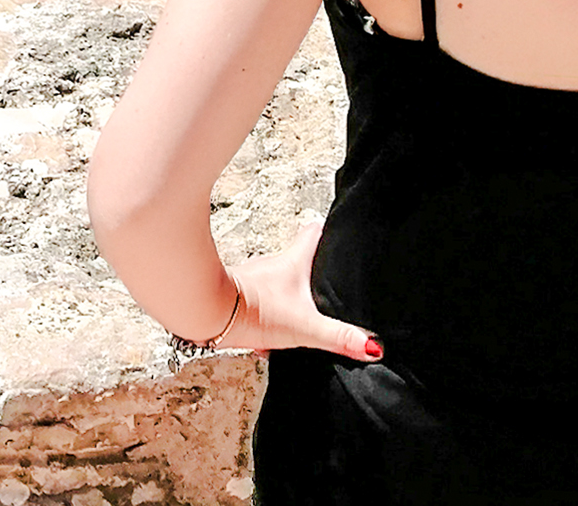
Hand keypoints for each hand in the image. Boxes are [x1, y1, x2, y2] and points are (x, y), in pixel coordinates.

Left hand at [213, 222, 382, 359]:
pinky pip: (261, 301)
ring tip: (306, 310)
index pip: (314, 233)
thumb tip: (373, 347)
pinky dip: (270, 312)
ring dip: (291, 293)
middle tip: (331, 278)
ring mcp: (254, 279)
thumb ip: (338, 337)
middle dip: (314, 268)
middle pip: (298, 258)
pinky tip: (274, 331)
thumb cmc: (252, 311)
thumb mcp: (304, 326)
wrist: (205, 313)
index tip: (341, 231)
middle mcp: (273, 265)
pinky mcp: (238, 296)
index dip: (329, 230)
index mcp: (294, 262)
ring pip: (279, 282)